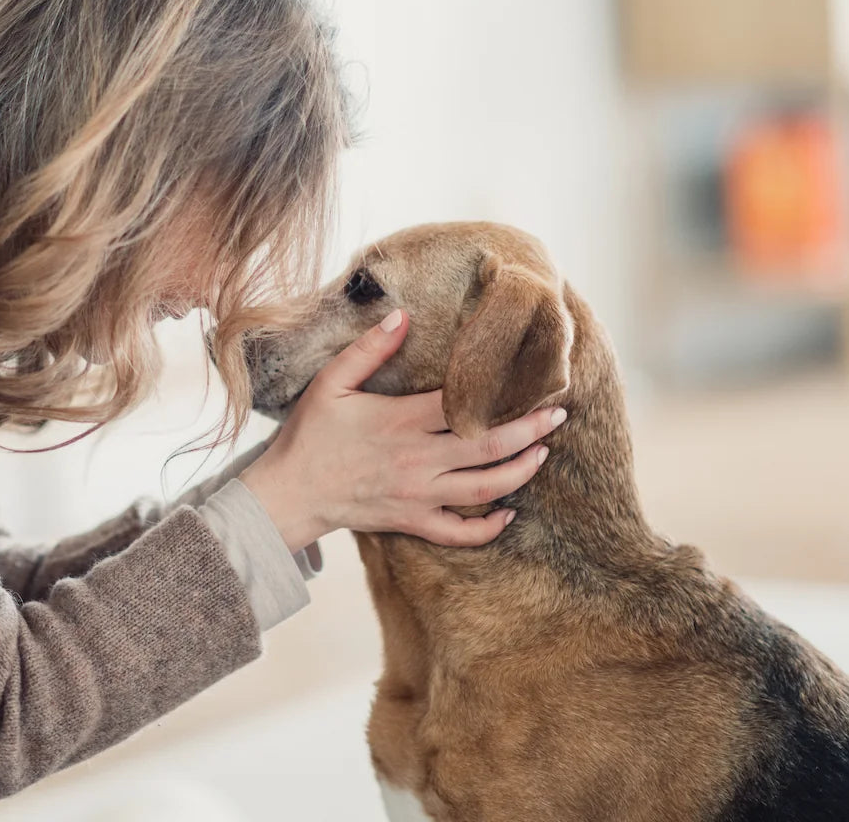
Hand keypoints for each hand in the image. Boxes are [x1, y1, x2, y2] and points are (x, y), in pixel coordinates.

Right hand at [239, 308, 565, 550]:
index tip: (533, 382)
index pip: (465, 405)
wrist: (289, 493)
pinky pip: (459, 533)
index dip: (504, 394)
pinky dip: (488, 528)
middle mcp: (418, 459)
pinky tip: (510, 514)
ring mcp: (418, 495)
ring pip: (484, 488)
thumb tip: (401, 315)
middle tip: (558, 416)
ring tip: (543, 453)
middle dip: (530, 430)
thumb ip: (368, 350)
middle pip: (488, 446)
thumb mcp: (331, 383)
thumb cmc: (310, 435)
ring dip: (520, 471)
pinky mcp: (412, 521)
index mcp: (401, 421)